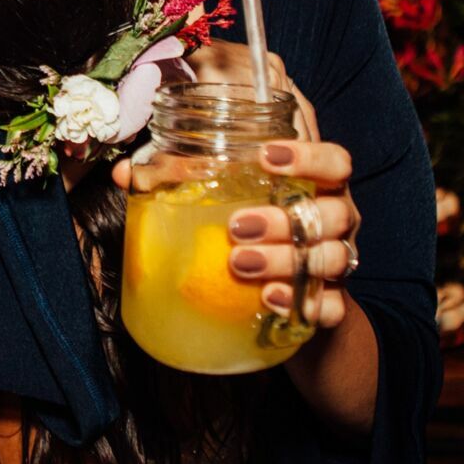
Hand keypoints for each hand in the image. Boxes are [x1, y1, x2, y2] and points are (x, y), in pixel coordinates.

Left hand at [115, 53, 351, 328]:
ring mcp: (338, 262)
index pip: (335, 161)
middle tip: (236, 227)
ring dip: (284, 260)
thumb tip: (125, 174)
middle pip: (333, 213)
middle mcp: (337, 220)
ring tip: (239, 263)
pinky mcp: (332, 304)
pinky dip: (304, 304)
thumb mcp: (229, 199)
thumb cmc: (258, 228)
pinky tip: (271, 301)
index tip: (265, 156)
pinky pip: (332, 307)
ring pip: (331, 258)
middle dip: (284, 220)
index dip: (308, 157)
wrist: (291, 298)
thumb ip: (181, 181)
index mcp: (319, 186)